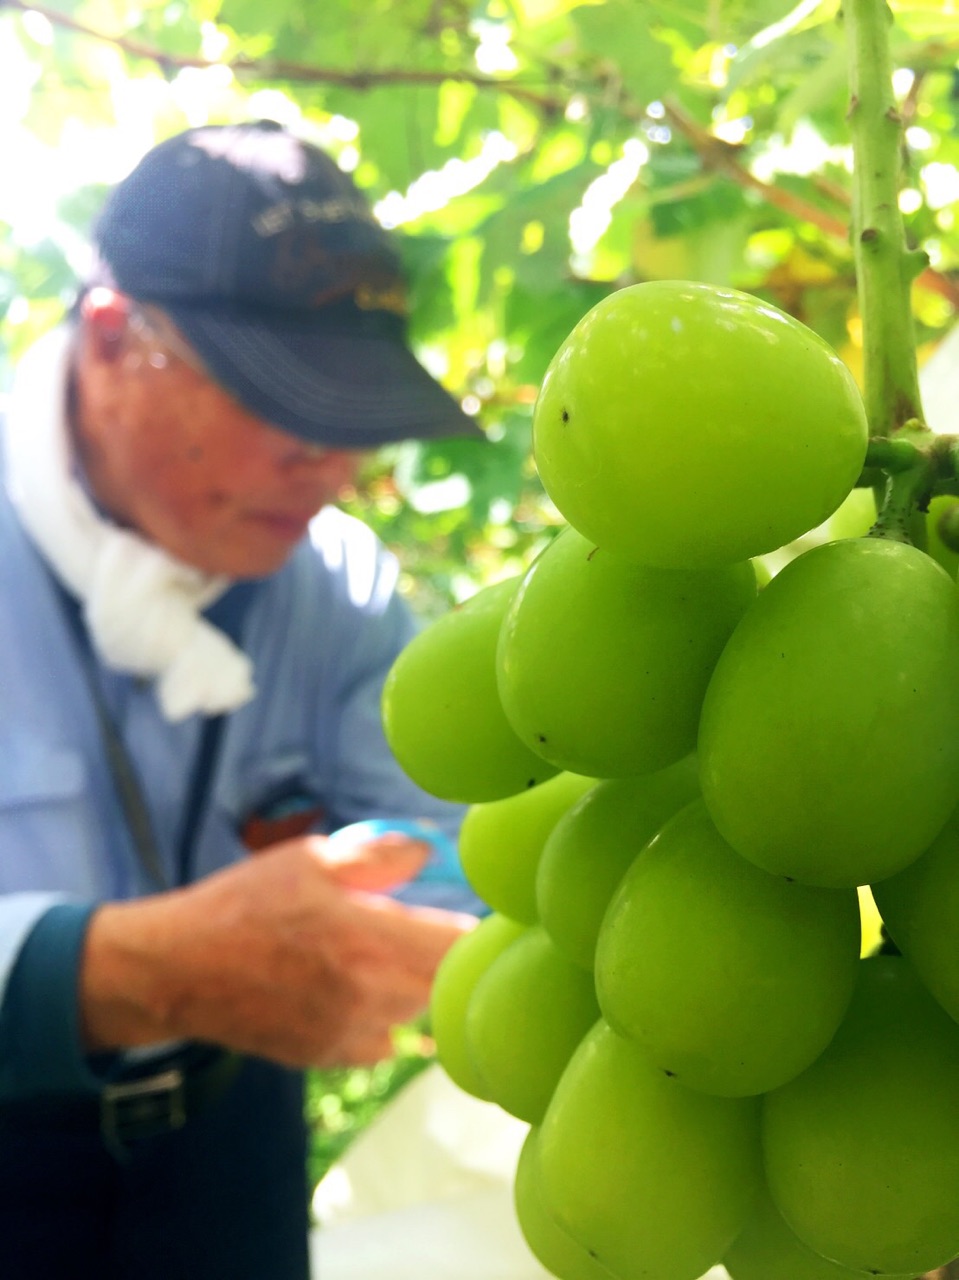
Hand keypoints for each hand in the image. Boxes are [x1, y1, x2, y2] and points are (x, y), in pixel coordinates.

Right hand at [80, 833, 477, 1067]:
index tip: (460, 913)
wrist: (179, 969)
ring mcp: (349, 1033)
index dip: (467, 927)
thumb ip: (378, 856)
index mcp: (367, 936)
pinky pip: (382, 1041)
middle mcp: (367, 993)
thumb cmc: (245, 902)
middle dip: (437, 957)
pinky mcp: (328, 1058)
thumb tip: (429, 851)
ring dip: (409, 987)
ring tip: (374, 958)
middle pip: (443, 983)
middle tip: (414, 932)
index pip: (456, 944)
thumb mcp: (311, 859)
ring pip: (414, 1013)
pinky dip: (379, 1019)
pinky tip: (350, 991)